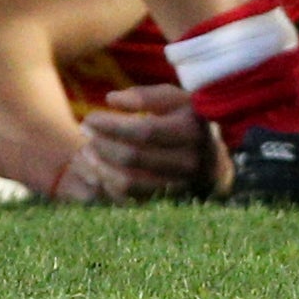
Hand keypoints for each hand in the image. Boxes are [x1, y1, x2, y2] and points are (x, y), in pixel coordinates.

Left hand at [57, 87, 219, 200]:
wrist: (213, 160)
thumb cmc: (187, 120)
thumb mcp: (174, 99)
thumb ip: (144, 96)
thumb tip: (110, 100)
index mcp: (191, 131)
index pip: (144, 131)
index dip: (113, 125)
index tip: (90, 117)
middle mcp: (188, 162)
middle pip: (134, 158)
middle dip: (102, 144)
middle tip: (84, 131)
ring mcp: (177, 186)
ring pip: (128, 183)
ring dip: (100, 167)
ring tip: (85, 151)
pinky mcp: (165, 203)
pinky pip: (129, 199)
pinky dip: (108, 184)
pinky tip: (97, 169)